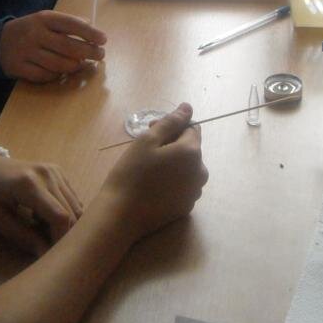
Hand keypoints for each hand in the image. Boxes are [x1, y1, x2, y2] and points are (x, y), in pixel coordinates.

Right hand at [0, 10, 105, 81]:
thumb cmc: (30, 30)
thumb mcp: (45, 20)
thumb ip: (67, 22)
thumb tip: (92, 27)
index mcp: (44, 19)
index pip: (71, 24)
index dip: (89, 33)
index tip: (103, 40)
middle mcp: (35, 34)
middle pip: (68, 47)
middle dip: (88, 52)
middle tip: (100, 55)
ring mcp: (26, 52)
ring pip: (59, 64)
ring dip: (75, 66)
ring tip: (82, 64)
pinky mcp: (20, 68)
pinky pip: (45, 76)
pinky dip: (57, 75)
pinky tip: (62, 71)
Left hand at [0, 155, 83, 256]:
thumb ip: (24, 237)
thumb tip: (46, 255)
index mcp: (29, 185)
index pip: (60, 217)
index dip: (61, 240)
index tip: (52, 257)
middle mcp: (47, 174)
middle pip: (71, 212)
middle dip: (64, 235)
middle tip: (47, 249)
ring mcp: (54, 170)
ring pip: (76, 205)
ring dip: (66, 224)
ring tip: (43, 232)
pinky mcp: (57, 171)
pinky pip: (72, 197)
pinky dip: (65, 213)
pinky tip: (45, 218)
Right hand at [97, 103, 207, 239]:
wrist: (122, 214)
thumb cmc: (132, 172)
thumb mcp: (148, 140)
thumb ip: (171, 122)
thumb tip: (188, 107)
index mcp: (192, 152)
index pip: (191, 128)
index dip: (172, 126)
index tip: (151, 131)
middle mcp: (200, 172)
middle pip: (190, 149)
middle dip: (172, 143)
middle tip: (145, 148)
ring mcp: (195, 192)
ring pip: (187, 168)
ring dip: (173, 163)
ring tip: (148, 168)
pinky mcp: (186, 207)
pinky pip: (183, 186)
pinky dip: (173, 181)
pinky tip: (153, 185)